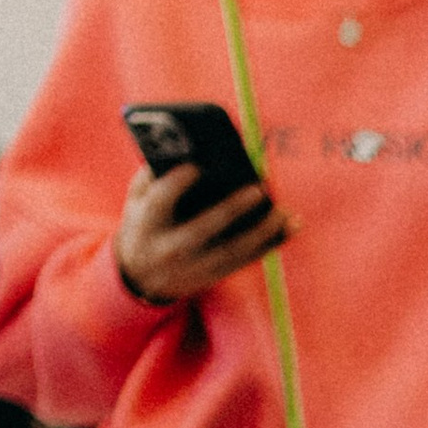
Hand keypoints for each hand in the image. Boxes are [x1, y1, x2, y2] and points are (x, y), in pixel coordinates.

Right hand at [116, 162, 285, 306]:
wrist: (142, 278)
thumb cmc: (144, 222)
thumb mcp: (136, 200)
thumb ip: (153, 176)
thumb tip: (186, 149)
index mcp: (147, 223)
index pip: (159, 203)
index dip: (176, 184)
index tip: (196, 166)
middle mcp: (171, 248)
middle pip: (203, 229)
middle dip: (232, 209)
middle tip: (258, 189)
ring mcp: (195, 266)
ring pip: (232, 251)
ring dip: (263, 232)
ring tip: (284, 211)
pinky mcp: (215, 275)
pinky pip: (247, 260)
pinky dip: (270, 244)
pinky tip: (290, 226)